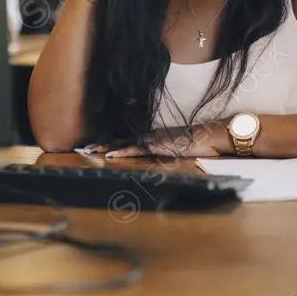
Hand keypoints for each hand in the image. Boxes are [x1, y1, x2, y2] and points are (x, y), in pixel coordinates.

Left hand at [85, 122, 231, 158]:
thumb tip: (164, 159)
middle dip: (103, 144)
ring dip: (105, 147)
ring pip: (123, 143)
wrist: (210, 135)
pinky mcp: (157, 145)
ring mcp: (152, 139)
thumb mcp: (180, 150)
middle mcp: (150, 135)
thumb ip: (169, 153)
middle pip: (122, 139)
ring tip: (90, 151)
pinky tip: (108, 155)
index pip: (129, 140)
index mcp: (154, 137)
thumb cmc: (199, 143)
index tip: (98, 147)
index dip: (113, 143)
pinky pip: (135, 149)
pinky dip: (120, 152)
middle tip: (86, 148)